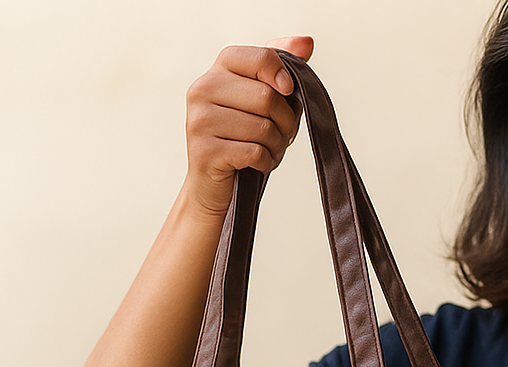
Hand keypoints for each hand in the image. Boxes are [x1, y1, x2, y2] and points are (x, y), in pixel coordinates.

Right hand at [183, 35, 313, 216]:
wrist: (213, 184)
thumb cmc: (242, 139)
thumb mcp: (262, 101)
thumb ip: (280, 68)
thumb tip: (307, 42)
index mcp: (219, 70)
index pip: (261, 58)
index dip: (284, 77)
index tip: (290, 93)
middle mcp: (203, 89)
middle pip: (267, 98)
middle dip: (286, 123)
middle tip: (282, 135)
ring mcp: (200, 120)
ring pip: (263, 128)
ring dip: (277, 146)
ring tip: (269, 150)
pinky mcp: (205, 151)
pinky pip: (254, 153)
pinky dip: (266, 162)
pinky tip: (258, 163)